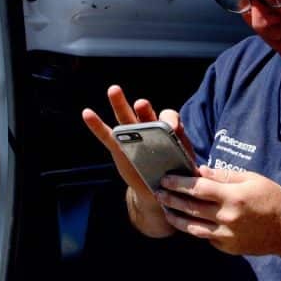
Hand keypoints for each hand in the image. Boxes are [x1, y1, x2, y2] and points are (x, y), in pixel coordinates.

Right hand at [82, 85, 195, 237]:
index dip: (170, 120)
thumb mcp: (188, 169)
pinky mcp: (118, 148)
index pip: (169, 117)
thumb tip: (193, 171)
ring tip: (114, 90)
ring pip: (125, 118)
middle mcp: (150, 128)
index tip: (170, 126)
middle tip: (141, 104)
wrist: (160, 190)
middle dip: (144, 108)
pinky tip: (87, 113)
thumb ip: (188, 165)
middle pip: (146, 113)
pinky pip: (106, 135)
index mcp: (169, 130)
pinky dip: (96, 124)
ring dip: (119, 103)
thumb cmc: (177, 175)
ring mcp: (133, 137)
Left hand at [157, 166, 280, 255]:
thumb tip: (200, 172)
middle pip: (191, 208)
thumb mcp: (252, 179)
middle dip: (172, 199)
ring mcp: (226, 235)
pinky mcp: (227, 247)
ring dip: (176, 217)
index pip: (198, 188)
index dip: (179, 183)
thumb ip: (224, 176)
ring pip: (193, 227)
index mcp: (234, 197)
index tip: (166, 179)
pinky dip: (193, 228)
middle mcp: (227, 217)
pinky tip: (185, 221)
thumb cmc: (271, 199)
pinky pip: (205, 236)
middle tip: (158, 192)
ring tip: (166, 209)